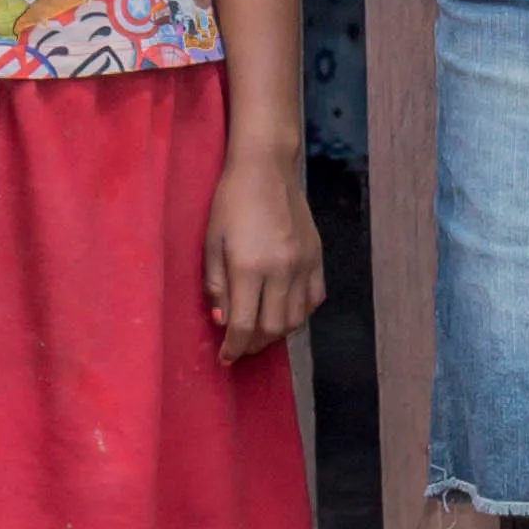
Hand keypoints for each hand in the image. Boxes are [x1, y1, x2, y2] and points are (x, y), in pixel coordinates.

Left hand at [207, 157, 327, 365]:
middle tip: (240, 347)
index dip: (233, 348)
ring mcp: (303, 265)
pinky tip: (284, 311)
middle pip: (273, 329)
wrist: (266, 169)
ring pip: (296, 319)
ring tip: (260, 332)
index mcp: (249, 268)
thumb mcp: (211, 243)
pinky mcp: (316, 257)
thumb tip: (222, 320)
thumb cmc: (230, 203)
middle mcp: (280, 271)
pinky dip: (300, 314)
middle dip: (254, 345)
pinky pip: (313, 299)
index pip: (243, 325)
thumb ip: (216, 286)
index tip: (225, 359)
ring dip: (277, 333)